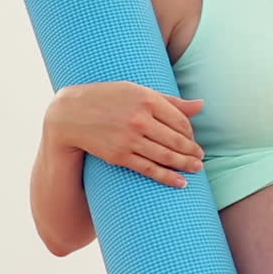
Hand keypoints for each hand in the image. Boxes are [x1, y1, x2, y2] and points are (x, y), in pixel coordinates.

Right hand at [45, 81, 205, 188]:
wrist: (70, 114)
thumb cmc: (108, 98)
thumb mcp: (137, 91)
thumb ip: (170, 100)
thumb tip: (202, 105)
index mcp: (147, 99)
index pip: (180, 121)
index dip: (191, 133)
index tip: (193, 139)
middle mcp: (140, 119)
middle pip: (176, 140)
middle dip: (192, 152)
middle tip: (201, 158)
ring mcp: (129, 139)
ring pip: (166, 156)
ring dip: (185, 165)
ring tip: (196, 169)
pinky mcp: (119, 155)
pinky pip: (149, 169)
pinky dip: (168, 177)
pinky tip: (181, 183)